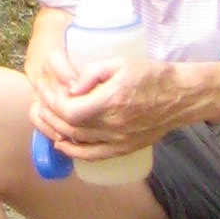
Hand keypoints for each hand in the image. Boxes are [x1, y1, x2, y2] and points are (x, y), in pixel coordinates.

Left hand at [28, 53, 198, 159]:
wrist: (181, 97)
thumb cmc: (152, 76)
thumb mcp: (120, 63)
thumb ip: (93, 73)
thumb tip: (72, 87)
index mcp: (112, 102)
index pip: (70, 110)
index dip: (52, 102)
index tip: (45, 92)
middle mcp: (114, 126)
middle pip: (69, 127)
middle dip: (48, 115)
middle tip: (38, 103)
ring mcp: (119, 140)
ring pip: (77, 143)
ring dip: (55, 132)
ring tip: (43, 119)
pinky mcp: (124, 148)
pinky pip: (94, 155)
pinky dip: (74, 152)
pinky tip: (61, 143)